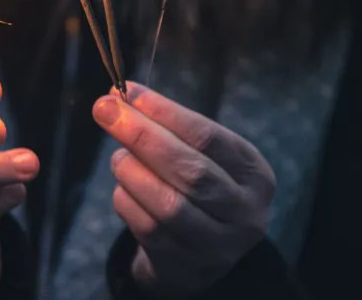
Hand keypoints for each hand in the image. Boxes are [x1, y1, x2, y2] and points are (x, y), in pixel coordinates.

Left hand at [93, 82, 274, 296]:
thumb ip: (168, 128)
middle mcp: (245, 214)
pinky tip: (122, 188)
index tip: (129, 91)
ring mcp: (218, 247)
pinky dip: (127, 201)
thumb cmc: (197, 190)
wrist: (199, 256)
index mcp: (255, 175)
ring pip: (169, 204)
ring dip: (132, 172)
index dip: (165, 112)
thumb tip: (117, 97)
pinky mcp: (186, 268)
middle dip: (142, 136)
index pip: (208, 137)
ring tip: (118, 157)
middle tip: (106, 111)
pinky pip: (148, 229)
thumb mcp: (200, 157)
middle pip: (191, 171)